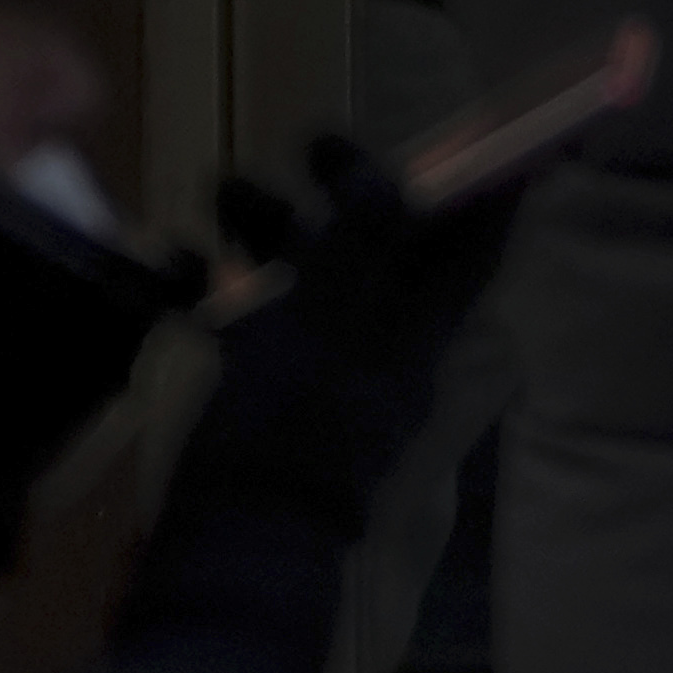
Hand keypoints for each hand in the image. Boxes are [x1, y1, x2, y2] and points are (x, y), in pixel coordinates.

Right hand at [181, 138, 512, 539]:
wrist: (237, 534)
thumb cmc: (293, 424)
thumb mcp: (333, 321)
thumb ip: (362, 245)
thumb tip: (386, 176)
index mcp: (418, 331)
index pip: (472, 251)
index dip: (488, 194)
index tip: (494, 138)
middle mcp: (381, 345)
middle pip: (382, 250)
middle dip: (352, 191)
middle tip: (311, 141)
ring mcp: (323, 371)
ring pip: (309, 278)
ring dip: (274, 226)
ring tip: (222, 188)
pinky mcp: (265, 395)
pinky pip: (251, 322)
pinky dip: (222, 285)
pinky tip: (178, 259)